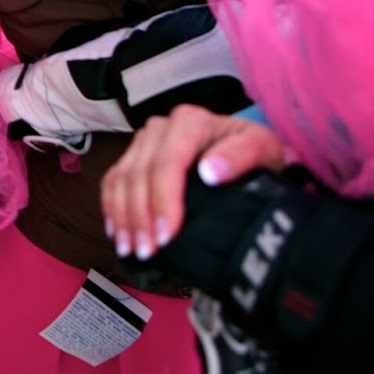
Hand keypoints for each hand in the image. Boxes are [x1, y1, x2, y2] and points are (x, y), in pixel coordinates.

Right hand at [100, 104, 286, 259]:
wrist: (243, 147)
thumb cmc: (254, 153)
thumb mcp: (262, 149)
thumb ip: (241, 156)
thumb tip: (210, 172)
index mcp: (190, 122)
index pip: (167, 163)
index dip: (163, 200)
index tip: (166, 235)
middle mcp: (160, 127)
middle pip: (139, 173)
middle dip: (140, 216)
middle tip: (146, 251)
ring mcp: (143, 140)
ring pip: (121, 178)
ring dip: (122, 217)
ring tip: (130, 249)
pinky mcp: (133, 154)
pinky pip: (113, 180)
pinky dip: (112, 207)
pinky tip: (117, 232)